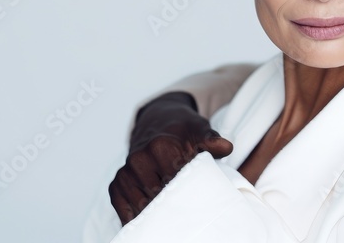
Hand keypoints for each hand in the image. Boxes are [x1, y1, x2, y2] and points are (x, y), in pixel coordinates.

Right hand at [108, 92, 233, 224]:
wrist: (159, 120)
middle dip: (171, 203)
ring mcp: (126, 170)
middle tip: (185, 210)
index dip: (187, 190)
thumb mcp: (200, 129)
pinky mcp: (118, 180)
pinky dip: (130, 215)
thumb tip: (226, 148)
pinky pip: (120, 203)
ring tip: (169, 217)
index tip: (196, 195)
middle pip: (156, 194)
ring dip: (153, 212)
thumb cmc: (182, 128)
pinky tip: (145, 222)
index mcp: (160, 146)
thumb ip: (212, 141)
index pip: (175, 179)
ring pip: (139, 202)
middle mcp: (139, 158)